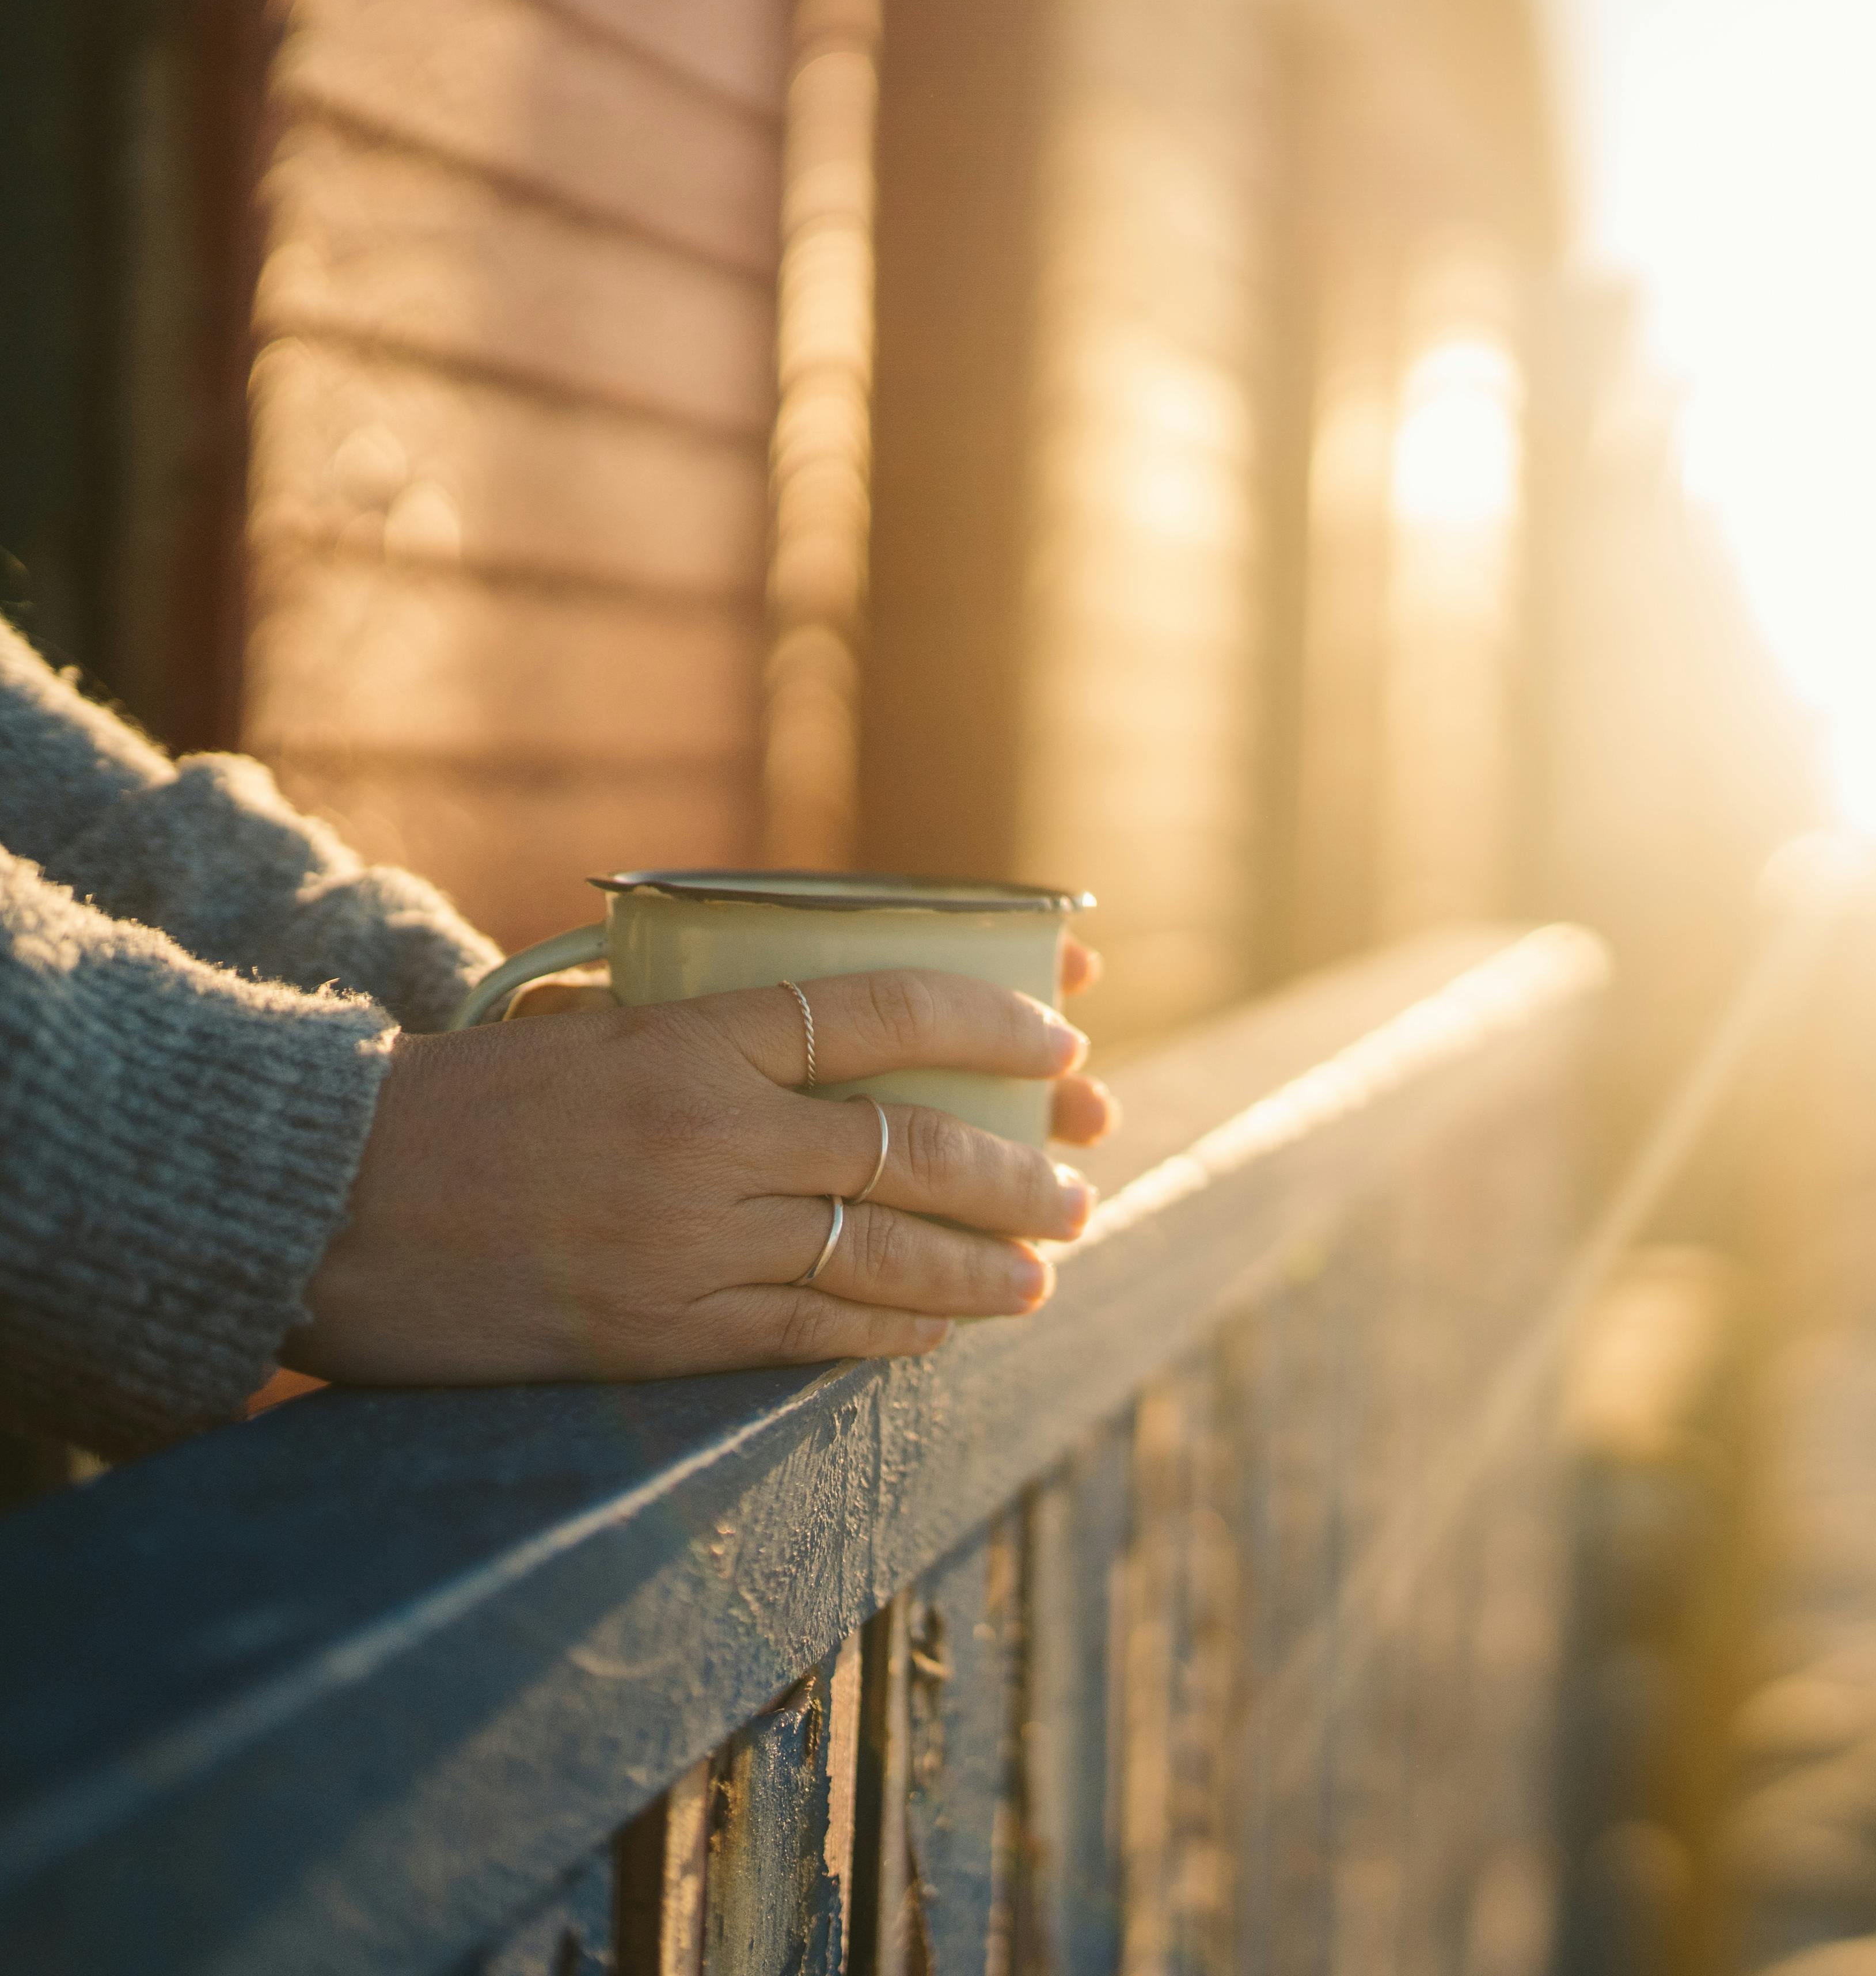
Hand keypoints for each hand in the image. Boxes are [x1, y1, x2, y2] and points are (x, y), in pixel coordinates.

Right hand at [285, 967, 1123, 1382]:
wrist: (327, 1199)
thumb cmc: (463, 1099)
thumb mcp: (592, 1024)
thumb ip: (708, 1024)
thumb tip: (834, 1027)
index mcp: (693, 1037)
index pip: (882, 1010)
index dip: (989, 1019)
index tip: (1064, 1037)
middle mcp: (712, 1138)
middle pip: (914, 1149)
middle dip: (1018, 1172)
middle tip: (1079, 1186)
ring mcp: (693, 1243)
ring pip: (883, 1254)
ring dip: (980, 1267)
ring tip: (1042, 1271)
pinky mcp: (663, 1332)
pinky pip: (812, 1334)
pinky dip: (891, 1333)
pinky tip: (942, 1331)